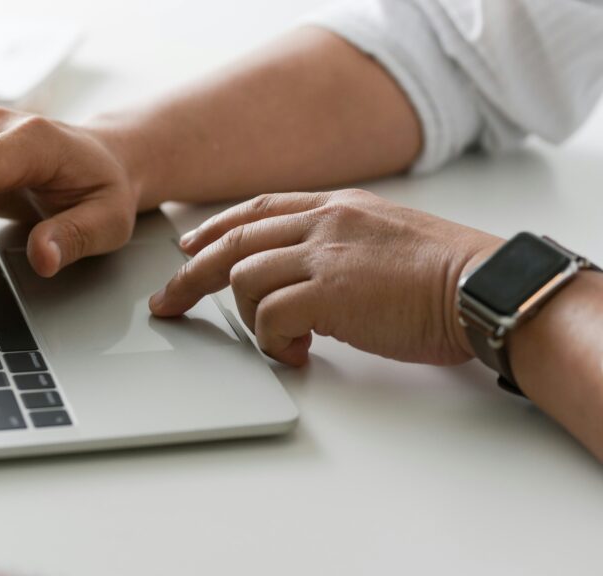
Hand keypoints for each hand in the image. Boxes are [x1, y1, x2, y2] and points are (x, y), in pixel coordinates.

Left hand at [149, 189, 502, 365]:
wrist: (483, 288)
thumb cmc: (444, 274)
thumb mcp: (383, 235)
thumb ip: (338, 242)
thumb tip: (301, 272)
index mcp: (336, 205)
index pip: (257, 210)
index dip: (214, 228)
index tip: (188, 246)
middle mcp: (323, 222)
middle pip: (232, 242)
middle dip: (191, 275)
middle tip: (168, 302)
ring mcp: (323, 254)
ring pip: (243, 279)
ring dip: (250, 317)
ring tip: (282, 339)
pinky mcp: (328, 292)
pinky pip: (268, 316)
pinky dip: (271, 340)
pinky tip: (297, 351)